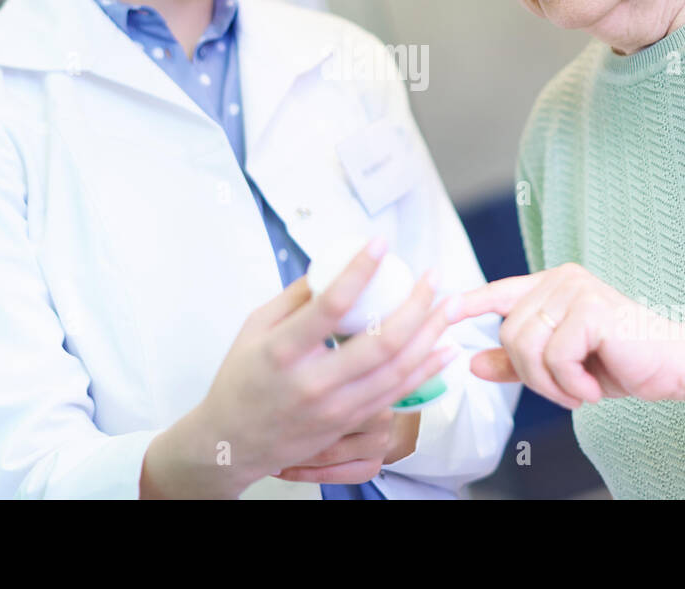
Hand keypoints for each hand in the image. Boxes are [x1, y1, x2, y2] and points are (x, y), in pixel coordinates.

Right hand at [194, 238, 457, 491]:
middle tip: (433, 276)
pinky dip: (426, 368)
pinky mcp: (349, 423)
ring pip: (398, 369)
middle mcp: (313, 383)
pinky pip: (397, 393)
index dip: (360, 271)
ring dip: (430, 334)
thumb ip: (294, 297)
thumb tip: (333, 266)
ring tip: (450, 304)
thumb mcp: (254, 326)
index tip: (381, 243)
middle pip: (381, 342)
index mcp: (284, 351)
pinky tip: (443, 348)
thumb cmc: (241, 379)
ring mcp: (335, 408)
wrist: (234, 442)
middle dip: (417, 304)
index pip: (330, 306)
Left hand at [446, 264, 684, 409]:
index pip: (501, 291)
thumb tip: (471, 362)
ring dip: (550, 383)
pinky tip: (595, 386)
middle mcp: (562, 279)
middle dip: (531, 374)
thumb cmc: (624, 362)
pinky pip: (554, 357)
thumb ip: (518, 363)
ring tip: (582, 390)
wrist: (677, 366)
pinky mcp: (590, 309)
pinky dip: (571, 383)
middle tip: (568, 390)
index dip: (470, 303)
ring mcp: (576, 289)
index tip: (442, 311)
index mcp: (554, 286)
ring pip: (526, 346)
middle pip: (509, 333)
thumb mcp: (563, 367)